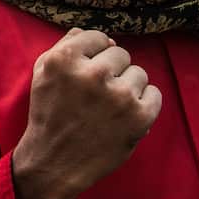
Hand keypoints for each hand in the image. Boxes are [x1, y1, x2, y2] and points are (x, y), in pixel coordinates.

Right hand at [12, 29, 160, 198]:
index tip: (89, 71)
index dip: (95, 54)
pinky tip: (126, 115)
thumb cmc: (49, 114)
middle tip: (98, 93)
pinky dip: (144, 104)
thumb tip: (103, 37)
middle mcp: (92, 73)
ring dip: (128, 87)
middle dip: (112, 70)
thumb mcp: (44, 73)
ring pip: (139, 73)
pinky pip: (155, 94)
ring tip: (110, 106)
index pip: (98, 37)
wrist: (54, 161)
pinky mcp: (138, 116)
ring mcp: (118, 95)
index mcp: (64, 58)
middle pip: (121, 54)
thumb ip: (66, 46)